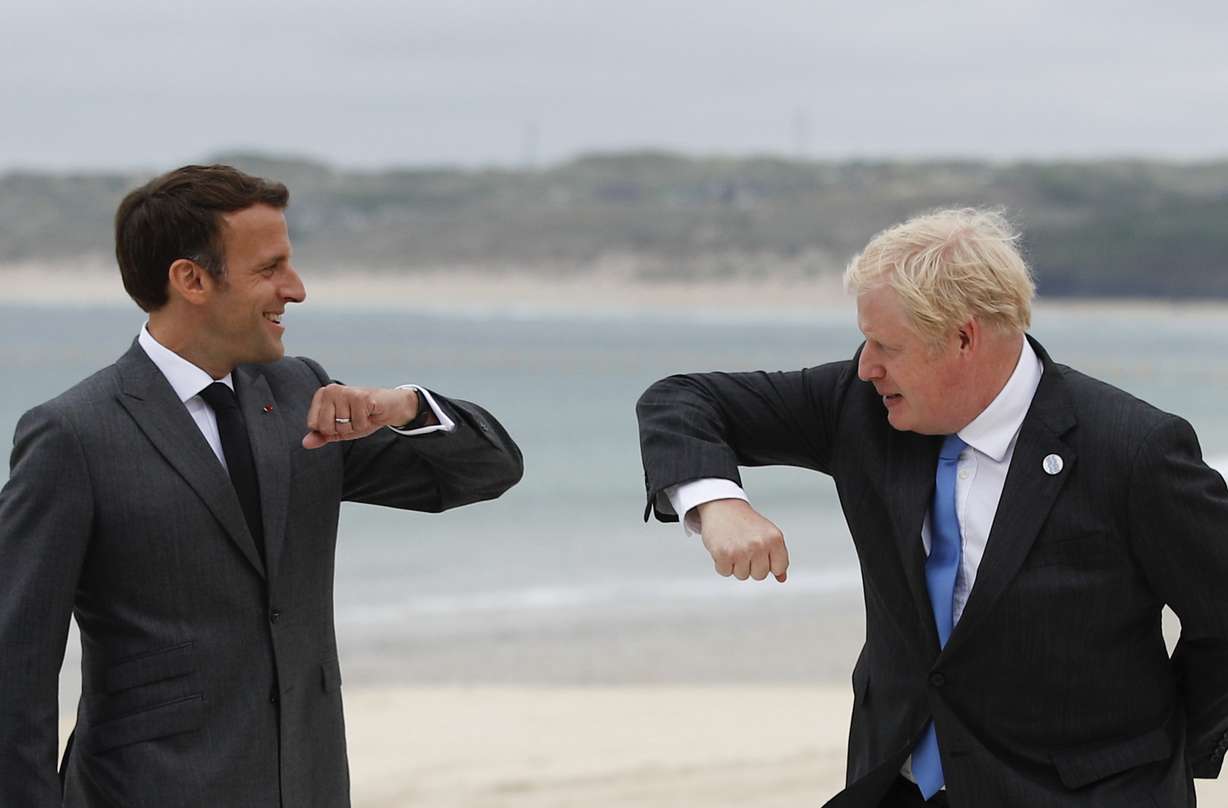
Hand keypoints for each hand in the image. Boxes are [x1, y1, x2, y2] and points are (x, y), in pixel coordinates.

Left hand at [302, 384, 419, 448]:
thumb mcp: (339, 428)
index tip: (342, 420)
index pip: (313, 424)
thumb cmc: (363, 415)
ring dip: (356, 426)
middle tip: (353, 418)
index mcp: (322, 395)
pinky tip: (369, 413)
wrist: (389, 407)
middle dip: (342, 429)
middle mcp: (331, 390)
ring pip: (343, 426)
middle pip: (326, 426)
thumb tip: (305, 443)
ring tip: (363, 415)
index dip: (330, 429)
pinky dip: (365, 423)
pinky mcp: (360, 397)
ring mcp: (345, 392)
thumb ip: (321, 435)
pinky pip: (357, 423)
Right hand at [695, 499, 788, 582]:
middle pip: (760, 575)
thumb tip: (782, 578)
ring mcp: (742, 550)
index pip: (779, 568)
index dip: (769, 563)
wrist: (722, 506)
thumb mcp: (768, 534)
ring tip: (734, 546)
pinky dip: (722, 563)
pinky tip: (724, 548)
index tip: (761, 552)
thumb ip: (777, 557)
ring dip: (736, 564)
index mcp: (775, 538)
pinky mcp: (724, 554)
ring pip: (742, 575)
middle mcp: (760, 544)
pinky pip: (725, 572)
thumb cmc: (745, 521)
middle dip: (751, 565)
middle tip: (745, 547)